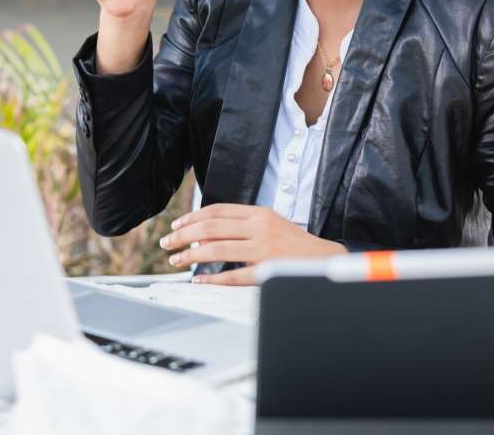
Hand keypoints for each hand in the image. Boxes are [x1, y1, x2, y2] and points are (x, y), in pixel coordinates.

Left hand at [159, 204, 347, 284]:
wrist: (326, 259)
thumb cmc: (294, 243)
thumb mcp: (269, 223)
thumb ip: (241, 224)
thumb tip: (205, 232)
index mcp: (259, 213)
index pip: (217, 211)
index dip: (192, 217)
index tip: (175, 225)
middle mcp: (260, 228)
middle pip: (211, 228)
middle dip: (183, 235)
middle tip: (167, 243)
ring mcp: (263, 250)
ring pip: (217, 250)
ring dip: (191, 256)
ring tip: (176, 260)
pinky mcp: (267, 272)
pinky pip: (234, 277)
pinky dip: (213, 280)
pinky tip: (198, 281)